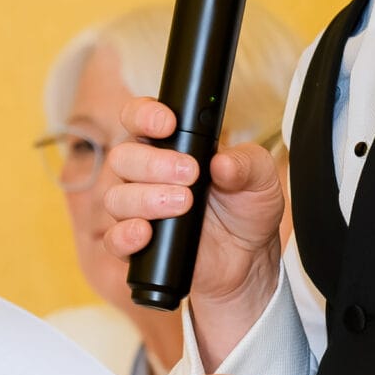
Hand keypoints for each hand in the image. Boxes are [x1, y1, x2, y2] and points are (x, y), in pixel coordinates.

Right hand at [99, 96, 286, 355]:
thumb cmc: (246, 208)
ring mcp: (135, 210)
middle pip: (123, 157)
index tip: (167, 123)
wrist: (248, 259)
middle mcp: (144, 173)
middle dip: (153, 163)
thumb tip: (223, 163)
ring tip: (183, 203)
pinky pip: (114, 239)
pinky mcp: (134, 244)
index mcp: (168, 145)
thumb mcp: (260, 179)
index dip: (145, 115)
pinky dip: (126, 235)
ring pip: (117, 197)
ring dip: (146, 199)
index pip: (139, 118)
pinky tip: (146, 233)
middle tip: (189, 173)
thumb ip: (247, 164)